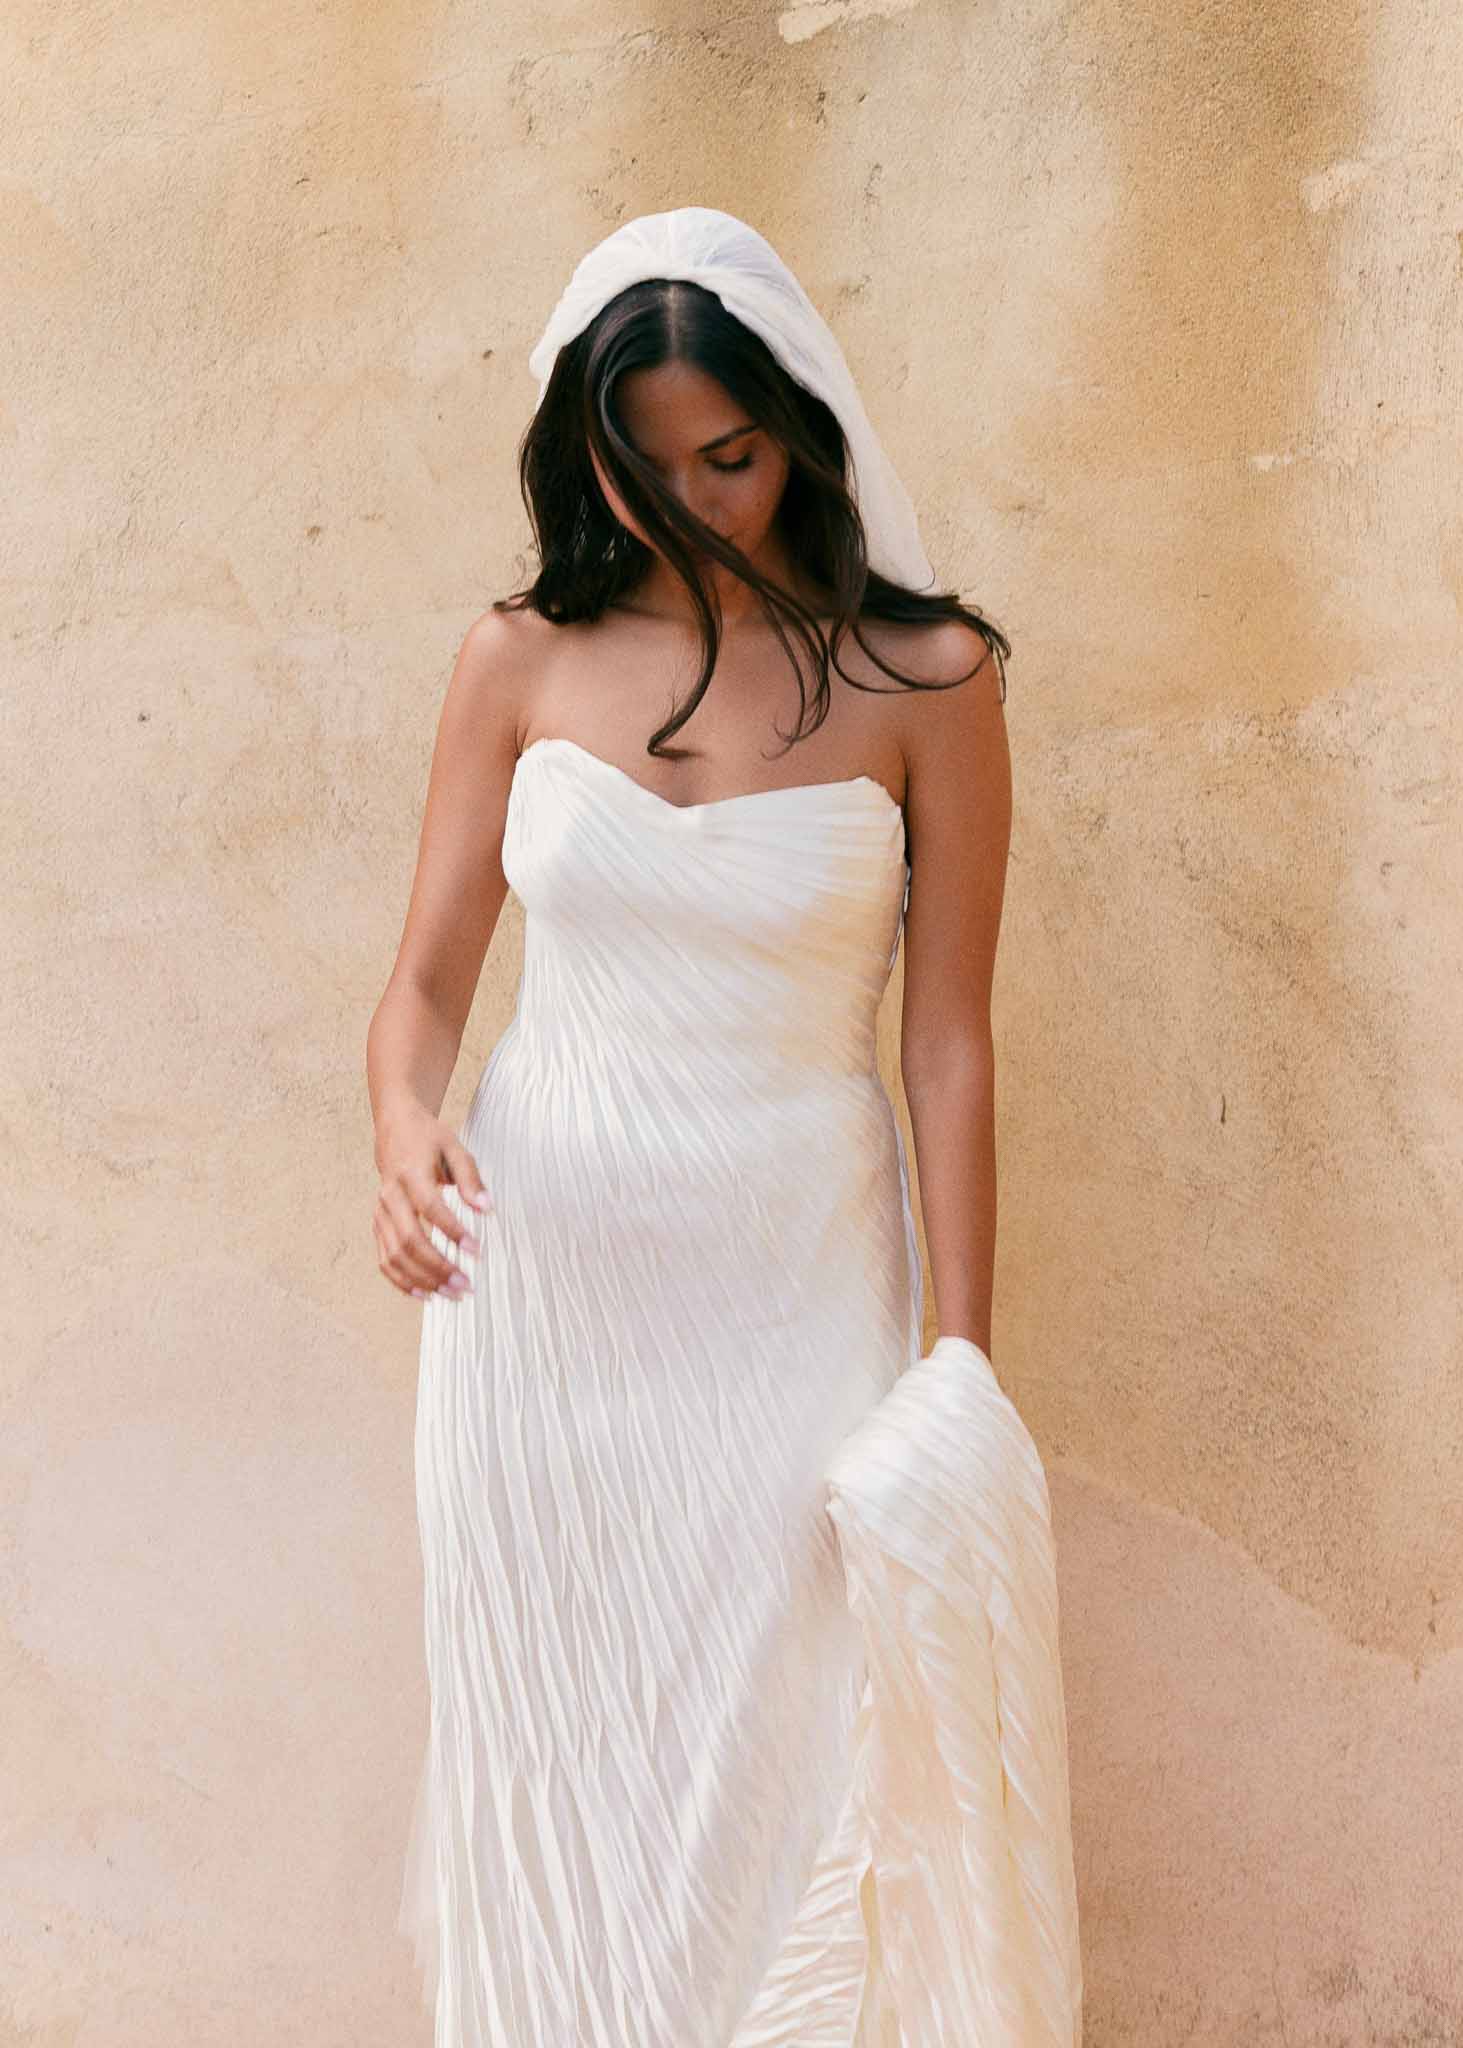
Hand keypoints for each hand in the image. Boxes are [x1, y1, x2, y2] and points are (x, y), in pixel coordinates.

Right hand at [372, 1101, 491, 1302]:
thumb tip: (487, 1209)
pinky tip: (425, 1294)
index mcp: (411, 1174)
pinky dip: (402, 1281)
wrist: (394, 1130)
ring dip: (423, 1279)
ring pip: (395, 1256)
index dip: (453, 1232)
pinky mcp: (377, 1225)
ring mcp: (380, 1213)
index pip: (431, 1208)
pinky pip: (384, 1260)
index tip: (477, 1251)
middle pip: (410, 1240)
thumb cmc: (429, 1140)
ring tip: (452, 1294)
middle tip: (466, 1285)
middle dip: (438, 1267)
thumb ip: (471, 1179)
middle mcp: (391, 1196)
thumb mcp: (455, 1149)